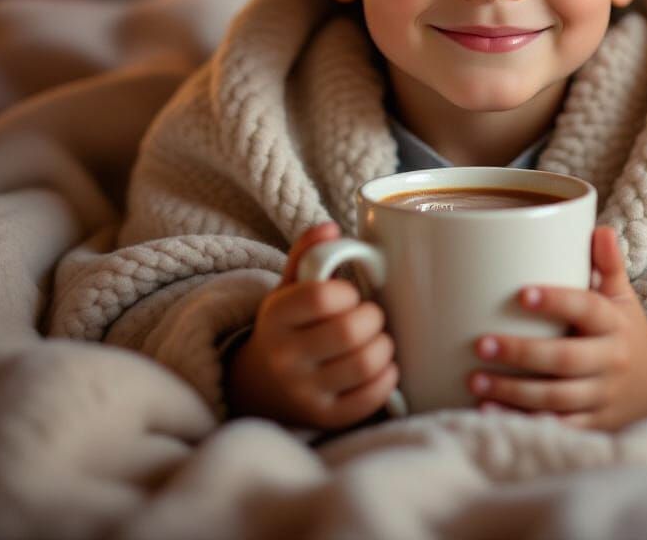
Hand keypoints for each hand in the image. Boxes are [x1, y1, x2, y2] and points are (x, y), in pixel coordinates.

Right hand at [226, 221, 398, 429]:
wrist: (260, 385)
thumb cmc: (289, 326)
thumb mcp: (288, 287)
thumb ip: (308, 253)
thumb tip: (331, 227)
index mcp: (276, 317)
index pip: (321, 297)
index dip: (347, 292)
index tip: (350, 295)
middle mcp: (285, 357)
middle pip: (349, 331)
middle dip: (373, 317)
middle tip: (371, 316)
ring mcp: (304, 392)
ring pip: (364, 364)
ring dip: (384, 346)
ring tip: (377, 339)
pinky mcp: (324, 418)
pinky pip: (370, 398)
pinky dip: (387, 377)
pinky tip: (381, 365)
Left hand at [466, 226, 646, 430]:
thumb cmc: (625, 331)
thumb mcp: (623, 297)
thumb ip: (608, 264)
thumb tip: (598, 228)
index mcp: (615, 323)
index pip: (587, 309)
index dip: (556, 301)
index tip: (521, 294)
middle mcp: (611, 360)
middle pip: (567, 359)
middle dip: (523, 354)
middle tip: (482, 345)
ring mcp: (602, 396)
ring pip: (558, 397)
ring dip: (514, 392)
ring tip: (475, 381)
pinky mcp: (593, 424)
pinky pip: (558, 425)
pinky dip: (524, 422)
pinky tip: (490, 413)